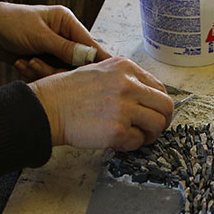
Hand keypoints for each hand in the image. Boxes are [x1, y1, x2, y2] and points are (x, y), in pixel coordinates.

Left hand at [0, 2, 109, 76]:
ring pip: (59, 72)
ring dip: (41, 71)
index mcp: (67, 23)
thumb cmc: (12, 23)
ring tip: (26, 62)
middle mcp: (64, 37)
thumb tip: (89, 58)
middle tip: (36, 63)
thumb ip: (65, 48)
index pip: (90, 44)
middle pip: (75, 64)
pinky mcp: (42, 62)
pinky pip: (46, 76)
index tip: (104, 75)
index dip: (98, 60)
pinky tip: (20, 63)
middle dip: (56, 68)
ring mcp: (53, 51)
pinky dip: (33, 73)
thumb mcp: (39, 35)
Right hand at [29, 56, 173, 150]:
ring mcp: (123, 108)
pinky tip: (116, 141)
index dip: (158, 104)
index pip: (159, 87)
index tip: (152, 113)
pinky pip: (137, 141)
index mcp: (126, 68)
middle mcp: (128, 85)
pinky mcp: (116, 130)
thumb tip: (145, 98)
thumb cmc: (68, 93)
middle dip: (161, 121)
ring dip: (149, 135)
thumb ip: (124, 80)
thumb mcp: (99, 71)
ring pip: (157, 125)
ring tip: (134, 137)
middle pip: (165, 106)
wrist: (47, 108)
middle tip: (151, 130)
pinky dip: (130, 145)